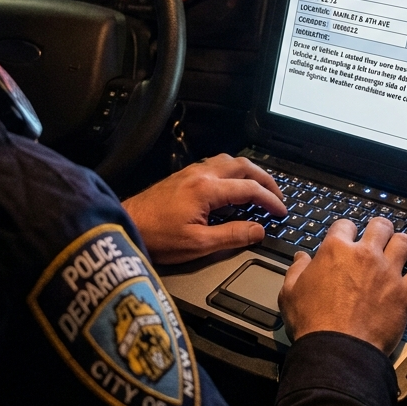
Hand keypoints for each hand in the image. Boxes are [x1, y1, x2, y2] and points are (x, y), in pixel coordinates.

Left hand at [122, 154, 285, 264]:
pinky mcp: (183, 175)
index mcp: (207, 189)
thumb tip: (258, 231)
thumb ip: (233, 236)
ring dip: (249, 172)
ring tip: (260, 187)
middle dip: (265, 180)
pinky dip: (233, 171)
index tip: (281, 212)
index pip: (250, 189)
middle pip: (244, 166)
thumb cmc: (156, 236)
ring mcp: (191, 172)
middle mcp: (201, 174)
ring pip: (229, 161)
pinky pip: (216, 164)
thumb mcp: (199, 244)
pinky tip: (232, 184)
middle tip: (278, 196)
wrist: (125, 224)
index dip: (270, 201)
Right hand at [278, 217, 406, 355]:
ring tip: (399, 249)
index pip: (344, 224)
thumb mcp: (290, 293)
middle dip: (379, 228)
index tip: (346, 237)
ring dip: (401, 244)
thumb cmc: (313, 323)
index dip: (345, 230)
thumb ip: (296, 270)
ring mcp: (387, 272)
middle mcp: (364, 255)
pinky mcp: (404, 293)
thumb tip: (301, 258)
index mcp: (336, 250)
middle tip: (378, 235)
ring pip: (404, 242)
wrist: (338, 350)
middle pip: (380, 226)